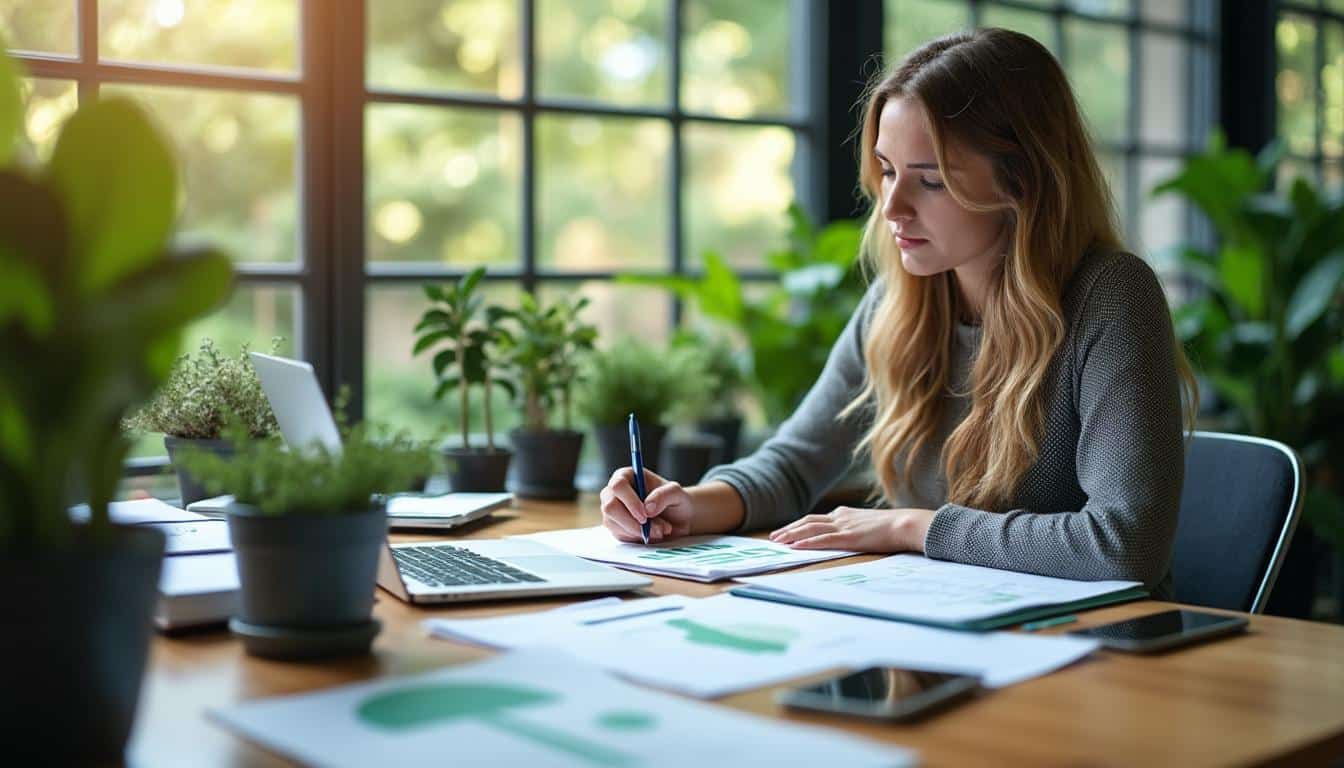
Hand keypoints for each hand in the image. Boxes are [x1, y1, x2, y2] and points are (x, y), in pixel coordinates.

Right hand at [599, 467, 694, 543]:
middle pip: (609, 507)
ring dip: (640, 531)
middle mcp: (615, 492)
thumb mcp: (676, 493)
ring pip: (614, 524)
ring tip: (661, 529)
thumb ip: (663, 495)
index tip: (645, 515)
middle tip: (655, 528)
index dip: (629, 501)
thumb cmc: (676, 500)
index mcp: (626, 476)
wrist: (679, 519)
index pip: (618, 486)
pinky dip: (639, 537)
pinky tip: (652, 533)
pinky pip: (621, 535)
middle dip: (632, 521)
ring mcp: (613, 511)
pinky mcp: (616, 527)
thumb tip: (647, 507)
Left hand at [768, 507, 935, 552]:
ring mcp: (844, 526)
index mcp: (845, 514)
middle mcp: (841, 517)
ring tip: (778, 541)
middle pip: (808, 521)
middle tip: (774, 537)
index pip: (816, 518)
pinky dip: (807, 542)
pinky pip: (823, 539)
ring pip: (811, 528)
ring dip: (792, 535)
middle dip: (789, 529)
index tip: (786, 531)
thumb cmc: (893, 528)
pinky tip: (796, 546)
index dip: (799, 525)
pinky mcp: (849, 537)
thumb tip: (852, 535)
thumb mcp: (870, 524)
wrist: (905, 524)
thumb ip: (857, 527)